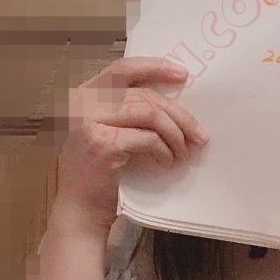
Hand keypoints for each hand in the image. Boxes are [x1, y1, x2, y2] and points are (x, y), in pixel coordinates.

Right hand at [56, 57, 210, 230]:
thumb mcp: (109, 135)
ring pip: (150, 113)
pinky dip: (164, 150)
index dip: (154, 67)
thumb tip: (174, 107)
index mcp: (85, 96)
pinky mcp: (102, 143)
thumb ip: (127, 115)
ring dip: (175, 134)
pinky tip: (167, 163)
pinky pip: (148, 138)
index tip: (181, 74)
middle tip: (200, 133)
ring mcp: (90, 121)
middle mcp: (83, 103)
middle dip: (178, 114)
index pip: (123, 70)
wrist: (80, 212)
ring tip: (184, 152)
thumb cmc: (98, 177)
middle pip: (144, 94)